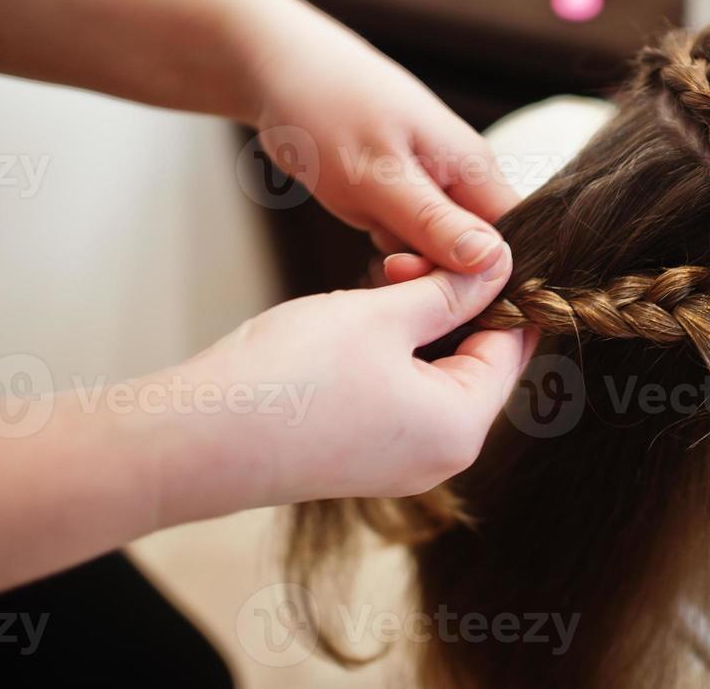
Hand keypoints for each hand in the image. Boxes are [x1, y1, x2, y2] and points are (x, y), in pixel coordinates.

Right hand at [153, 244, 532, 515]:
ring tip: (381, 282)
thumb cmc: (291, 376)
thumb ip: (448, 289)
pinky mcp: (362, 459)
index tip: (477, 246)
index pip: (512, 346)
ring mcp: (400, 463)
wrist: (197, 438)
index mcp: (461, 426)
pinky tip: (359, 320)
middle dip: (453, 305)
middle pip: (477, 362)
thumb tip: (498, 266)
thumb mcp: (382, 314)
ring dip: (419, 326)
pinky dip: (392, 355)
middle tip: (410, 259)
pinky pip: (400, 396)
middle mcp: (440, 456)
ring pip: (435, 375)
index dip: (500, 290)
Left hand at [245, 8, 520, 270]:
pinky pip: (411, 233)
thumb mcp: (376, 177)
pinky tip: (361, 216)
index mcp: (474, 167)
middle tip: (387, 264)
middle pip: (477, 251)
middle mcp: (464, 175)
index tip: (439, 290)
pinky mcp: (406, 187)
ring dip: (406, 255)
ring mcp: (434, 181)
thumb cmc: (325, 108)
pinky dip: (387, 239)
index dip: (490, 277)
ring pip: (440, 246)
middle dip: (436, 270)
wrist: (279, 64)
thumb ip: (434, 223)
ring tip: (368, 226)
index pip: (514, 241)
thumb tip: (495, 263)